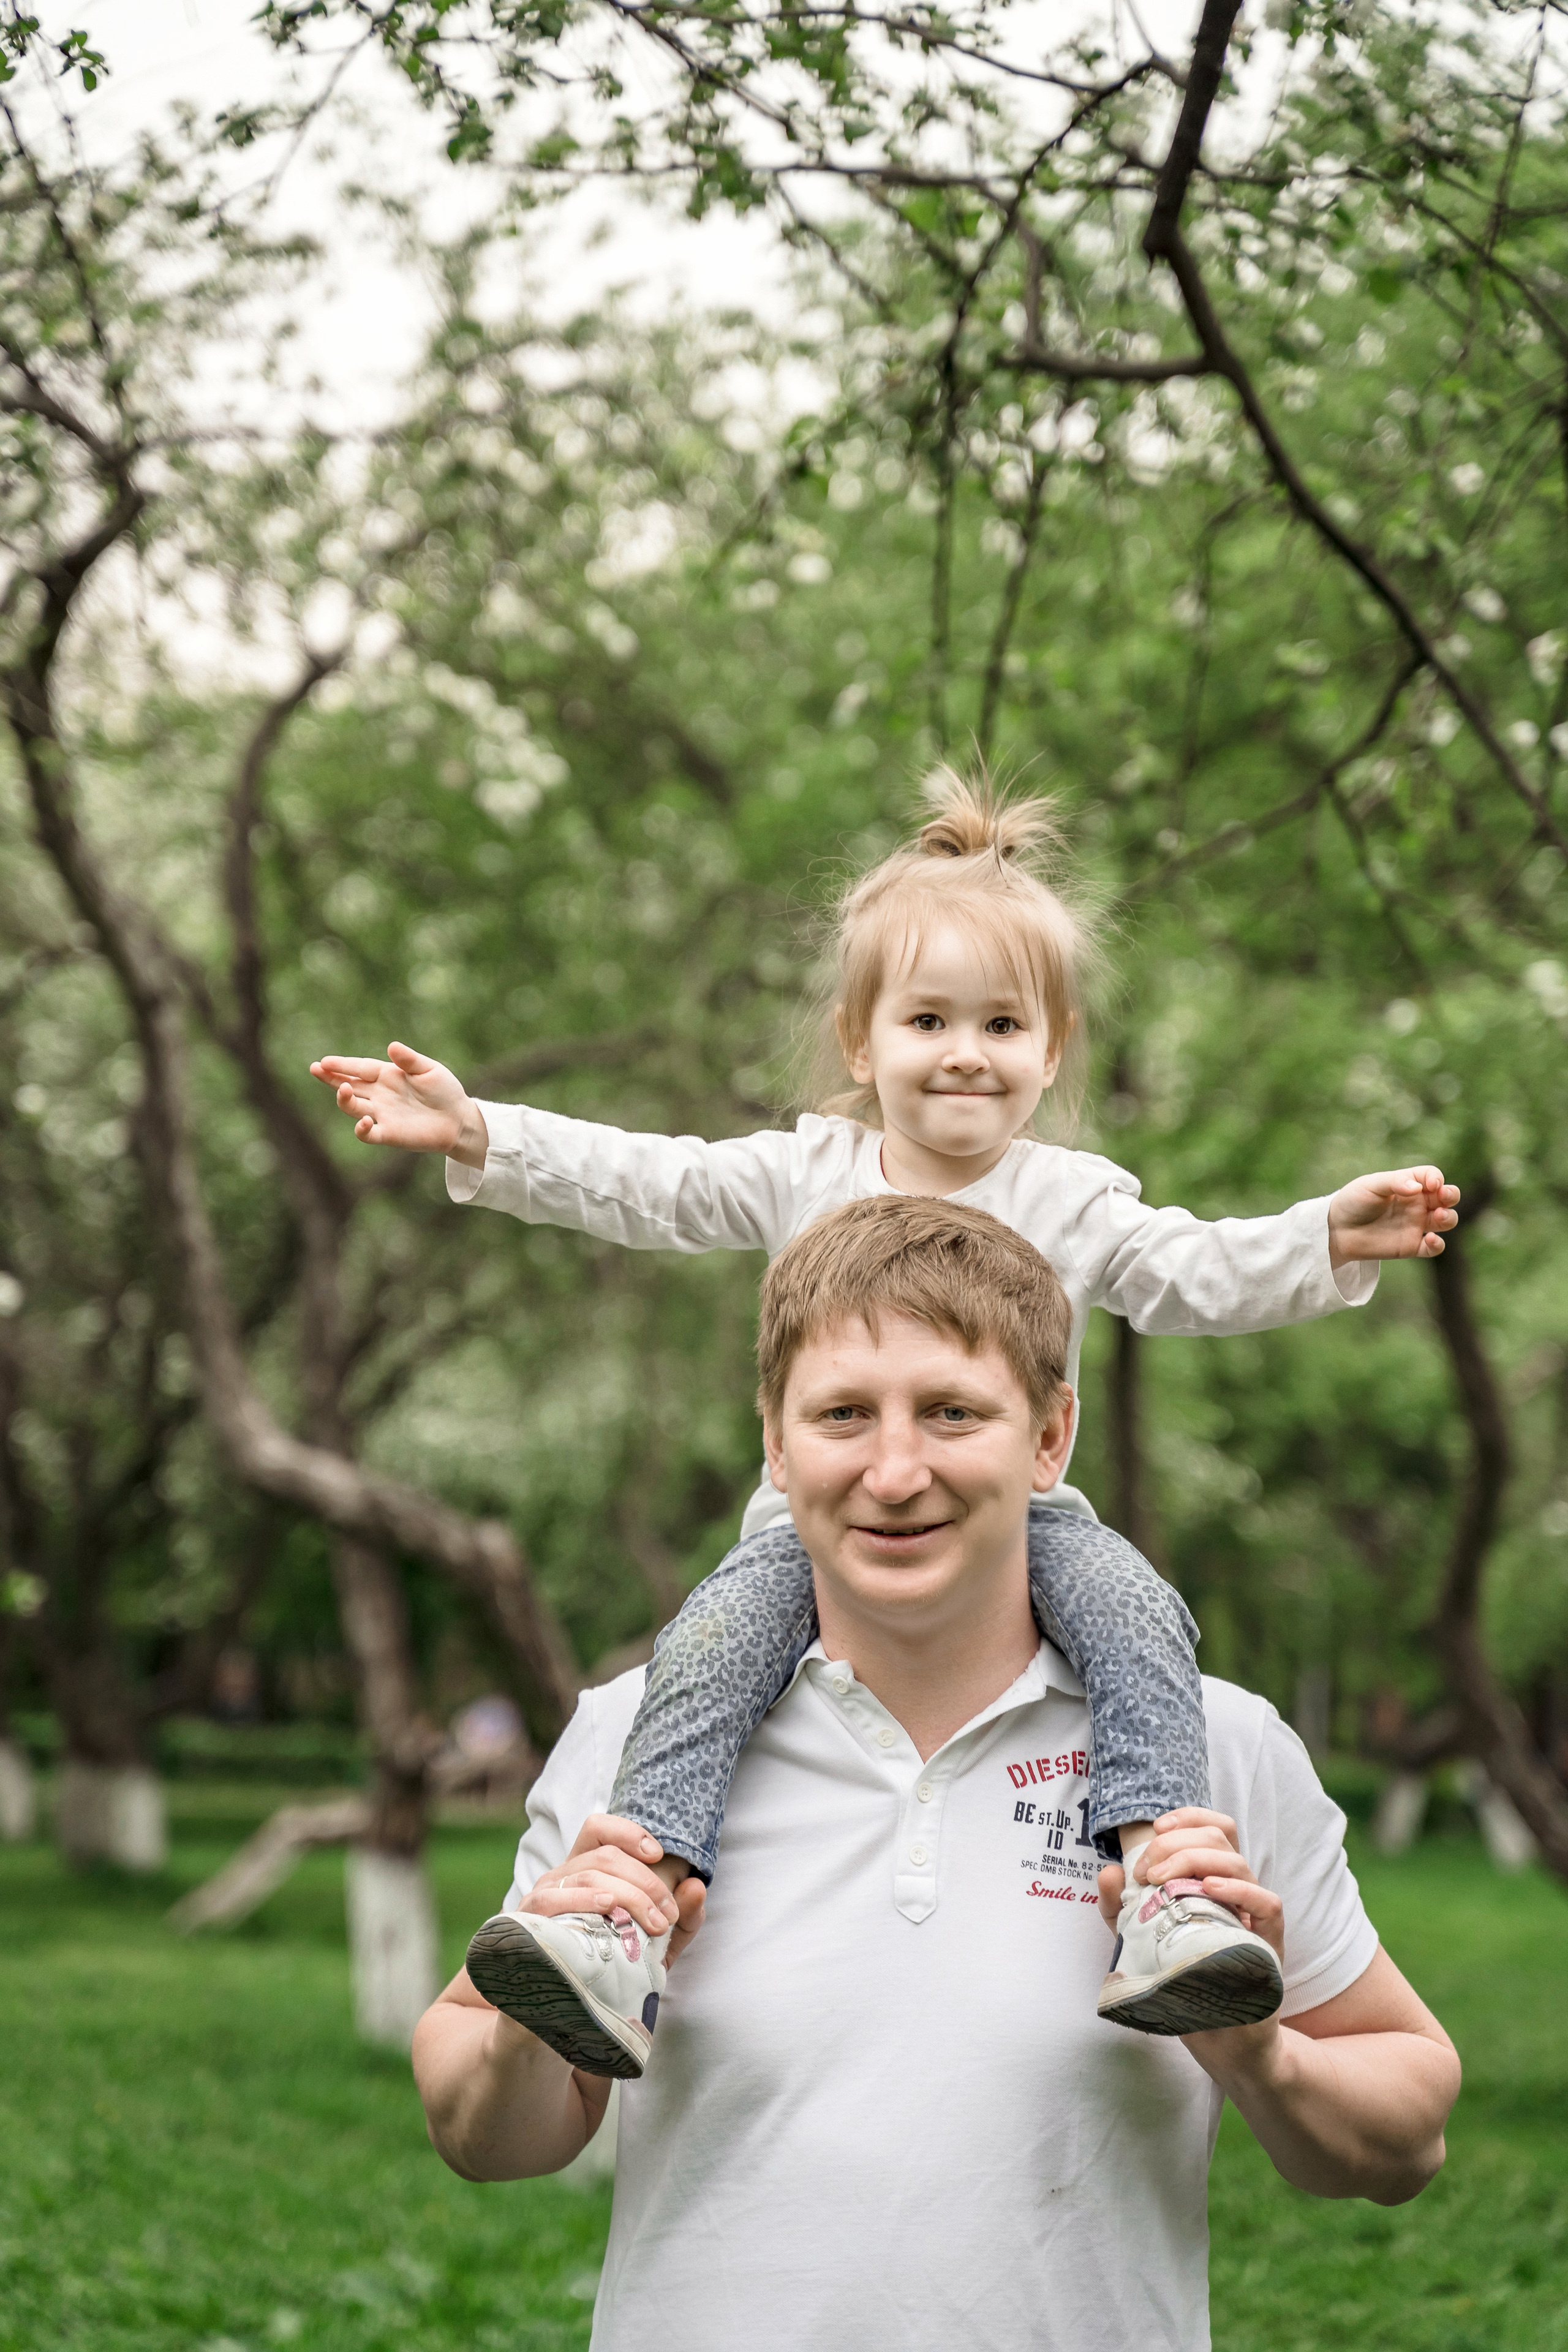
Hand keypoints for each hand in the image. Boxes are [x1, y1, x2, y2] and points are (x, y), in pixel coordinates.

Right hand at [308, 1040, 489, 1167]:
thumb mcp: (430, 1070)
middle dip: (331, 1078)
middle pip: (349, 1085)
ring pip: (354, 1108)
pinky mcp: (389, 1134)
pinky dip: (362, 1129)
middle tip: (315, 1069)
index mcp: (387, 1075)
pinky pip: (368, 1134)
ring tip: (343, 1089)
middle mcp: (380, 1095)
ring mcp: (382, 1114)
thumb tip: (391, 1046)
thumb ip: (410, 1060)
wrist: (459, 1119)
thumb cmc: (445, 1091)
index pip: (360, 1068)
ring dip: (344, 1099)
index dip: (342, 1064)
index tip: (324, 1062)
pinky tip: (365, 1120)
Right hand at [519, 1812, 705, 1965]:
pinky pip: (553, 1899)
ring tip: (653, 1923)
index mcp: (584, 1871)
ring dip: (628, 1895)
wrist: (558, 2012)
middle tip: (667, 1915)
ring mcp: (542, 1898)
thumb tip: (697, 1886)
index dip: (629, 1832)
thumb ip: (680, 1919)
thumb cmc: (609, 1969)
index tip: (658, 1855)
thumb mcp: (654, 1946)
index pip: (599, 1829)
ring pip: (587, 1874)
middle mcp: (560, 1877)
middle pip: (605, 1855)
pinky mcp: (528, 1923)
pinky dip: (584, 1899)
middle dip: (645, 1881)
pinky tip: (608, 1909)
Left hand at [1097, 1806, 1286, 2070]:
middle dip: (1177, 1842)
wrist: (1216, 2037)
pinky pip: (1268, 1904)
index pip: (1214, 1829)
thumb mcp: (1138, 1939)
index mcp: (1213, 1881)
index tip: (1155, 1829)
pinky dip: (1239, 1890)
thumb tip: (1107, 1871)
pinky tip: (1209, 1889)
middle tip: (1146, 1870)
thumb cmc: (1181, 1980)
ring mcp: (1254, 1916)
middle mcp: (1237, 1892)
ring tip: (1163, 1880)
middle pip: (1220, 1839)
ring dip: (1195, 1861)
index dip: (1188, 1817)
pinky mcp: (1268, 1944)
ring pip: (1239, 1864)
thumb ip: (1118, 1908)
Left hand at [1327, 1166, 1459, 1265]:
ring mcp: (1416, 1224)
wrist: (1336, 1230)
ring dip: (1449, 1218)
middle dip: (1452, 1195)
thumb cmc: (1353, 1202)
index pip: (1432, 1176)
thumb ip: (1395, 1182)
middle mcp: (1417, 1203)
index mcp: (1408, 1184)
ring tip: (1439, 1216)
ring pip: (1446, 1220)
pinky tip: (1429, 1239)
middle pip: (1447, 1197)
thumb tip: (1419, 1188)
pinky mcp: (1412, 1246)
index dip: (1436, 1179)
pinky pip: (1434, 1248)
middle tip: (1443, 1197)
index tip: (1430, 1185)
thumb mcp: (1370, 1186)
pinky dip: (1437, 1244)